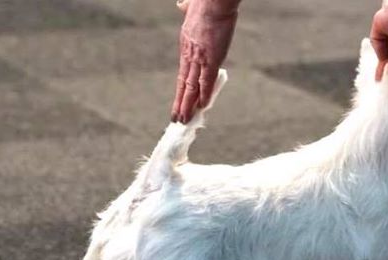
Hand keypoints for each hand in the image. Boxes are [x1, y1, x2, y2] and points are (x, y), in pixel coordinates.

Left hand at [171, 0, 239, 122]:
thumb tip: (182, 4)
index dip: (180, 90)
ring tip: (183, 120)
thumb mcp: (192, 6)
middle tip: (176, 119)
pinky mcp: (211, 59)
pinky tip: (201, 107)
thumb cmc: (206, 1)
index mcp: (186, 44)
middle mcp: (190, 54)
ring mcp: (199, 58)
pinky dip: (204, 95)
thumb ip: (187, 8)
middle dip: (180, 103)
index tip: (178, 103)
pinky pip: (206, 81)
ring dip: (187, 105)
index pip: (183, 73)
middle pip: (183, 84)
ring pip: (191, 87)